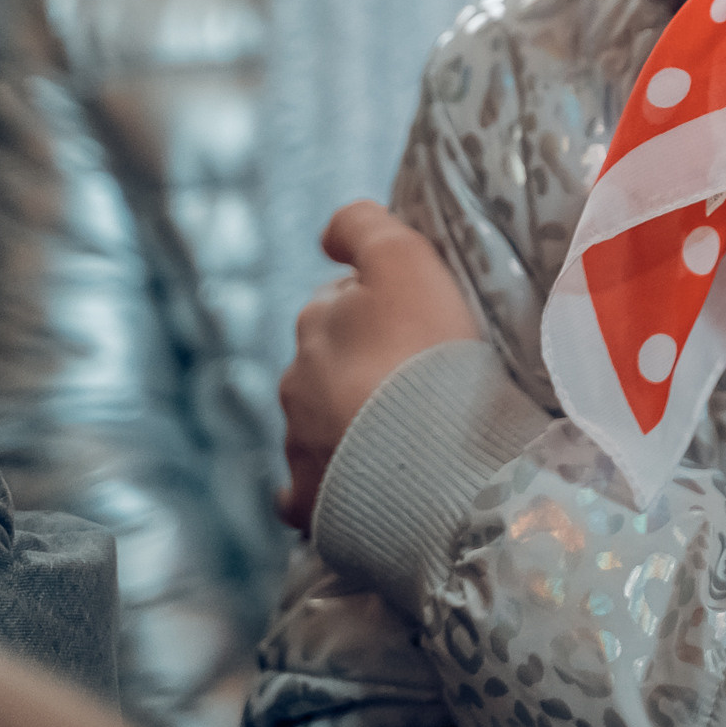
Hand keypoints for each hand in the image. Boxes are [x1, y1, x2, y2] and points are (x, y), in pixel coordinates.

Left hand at [277, 201, 478, 529]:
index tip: (418, 321)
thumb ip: (362, 226)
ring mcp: (299, 443)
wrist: (430, 459)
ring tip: (408, 431)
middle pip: (327, 361)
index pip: (340, 300)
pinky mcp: (307, 500)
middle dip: (360, 363)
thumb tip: (329, 233)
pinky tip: (365, 483)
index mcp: (316, 322)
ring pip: (319, 423)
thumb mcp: (403, 260)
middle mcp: (295, 379)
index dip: (379, 305)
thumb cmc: (426, 351)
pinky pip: (307, 490)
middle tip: (419, 376)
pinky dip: (329, 483)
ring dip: (350, 422)